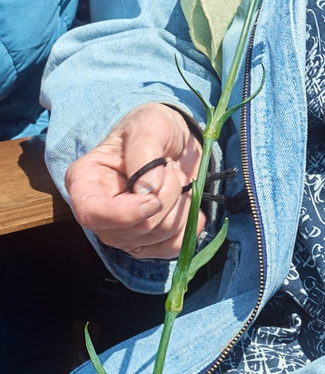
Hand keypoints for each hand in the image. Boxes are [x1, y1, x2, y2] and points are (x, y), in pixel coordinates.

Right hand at [63, 105, 201, 258]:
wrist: (174, 142)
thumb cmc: (154, 130)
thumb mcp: (149, 125)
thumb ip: (145, 151)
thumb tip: (148, 190)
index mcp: (85, 181)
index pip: (92, 214)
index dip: (126, 213)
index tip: (154, 199)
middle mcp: (98, 213)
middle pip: (136, 228)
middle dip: (166, 198)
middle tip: (170, 168)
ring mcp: (122, 231)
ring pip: (158, 236)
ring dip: (180, 206)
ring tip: (175, 181)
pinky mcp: (147, 242)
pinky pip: (173, 248)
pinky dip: (190, 228)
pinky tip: (189, 205)